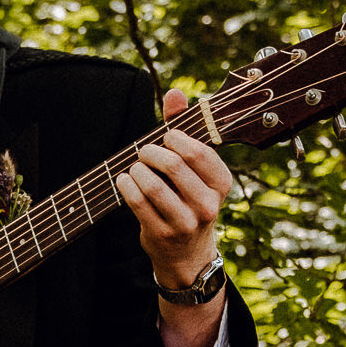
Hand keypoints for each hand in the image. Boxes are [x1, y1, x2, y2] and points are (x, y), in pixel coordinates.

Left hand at [115, 91, 234, 346]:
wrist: (187, 255)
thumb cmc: (188, 199)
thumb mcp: (194, 168)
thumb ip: (185, 127)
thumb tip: (175, 92)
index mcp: (221, 184)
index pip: (199, 150)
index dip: (175, 137)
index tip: (164, 137)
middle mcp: (208, 205)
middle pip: (175, 164)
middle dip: (151, 151)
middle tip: (142, 151)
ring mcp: (185, 223)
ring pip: (153, 184)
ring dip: (137, 169)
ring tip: (134, 167)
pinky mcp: (162, 234)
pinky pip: (137, 202)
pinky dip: (126, 186)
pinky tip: (124, 180)